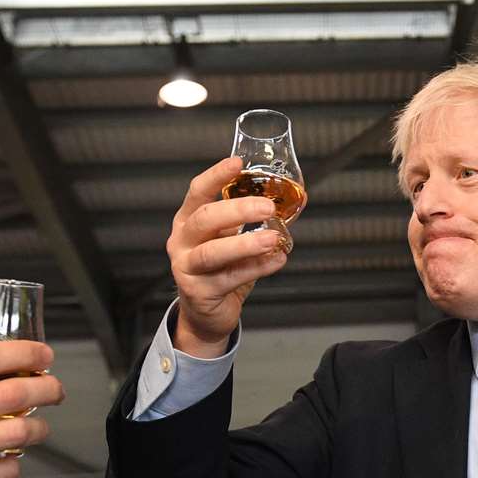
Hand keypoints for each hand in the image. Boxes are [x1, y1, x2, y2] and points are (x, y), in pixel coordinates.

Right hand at [167, 155, 288, 356]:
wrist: (206, 314)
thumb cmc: (221, 270)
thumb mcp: (233, 239)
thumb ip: (254, 222)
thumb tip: (296, 200)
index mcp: (188, 221)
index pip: (197, 191)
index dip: (216, 176)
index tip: (238, 163)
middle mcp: (182, 241)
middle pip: (205, 219)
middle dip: (237, 210)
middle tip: (267, 207)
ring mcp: (187, 267)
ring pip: (213, 252)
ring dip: (246, 243)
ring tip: (273, 239)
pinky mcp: (199, 292)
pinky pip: (230, 278)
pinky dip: (257, 268)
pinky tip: (277, 260)